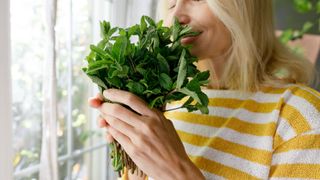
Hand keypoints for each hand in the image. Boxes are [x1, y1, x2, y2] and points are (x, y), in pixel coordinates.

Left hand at [88, 89, 203, 179]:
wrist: (176, 168)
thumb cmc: (173, 146)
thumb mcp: (167, 125)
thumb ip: (153, 115)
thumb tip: (139, 107)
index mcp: (155, 116)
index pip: (131, 99)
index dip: (116, 94)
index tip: (107, 92)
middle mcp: (146, 125)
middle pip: (118, 110)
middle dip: (105, 106)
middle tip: (100, 104)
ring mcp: (138, 138)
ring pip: (114, 123)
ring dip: (105, 117)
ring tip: (102, 116)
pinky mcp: (133, 150)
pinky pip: (116, 136)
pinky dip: (110, 130)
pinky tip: (109, 128)